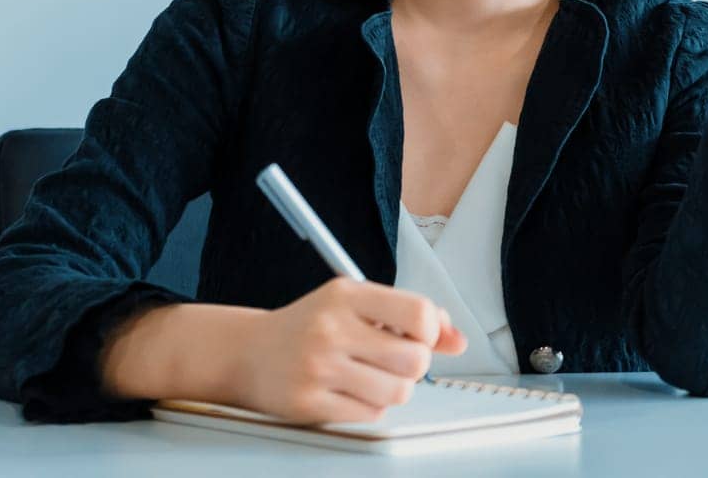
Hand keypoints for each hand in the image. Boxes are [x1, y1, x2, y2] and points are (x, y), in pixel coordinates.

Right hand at [235, 277, 466, 424]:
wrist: (249, 353)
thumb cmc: (310, 327)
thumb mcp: (355, 305)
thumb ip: (411, 316)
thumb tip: (458, 340)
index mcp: (345, 294)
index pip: (418, 312)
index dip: (430, 330)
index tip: (416, 334)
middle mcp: (331, 328)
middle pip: (415, 359)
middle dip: (413, 364)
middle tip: (391, 358)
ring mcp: (318, 367)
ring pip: (398, 391)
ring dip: (393, 388)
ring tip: (369, 375)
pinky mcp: (310, 402)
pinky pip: (371, 414)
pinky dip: (369, 405)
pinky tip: (348, 390)